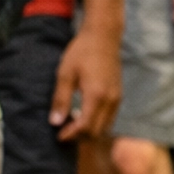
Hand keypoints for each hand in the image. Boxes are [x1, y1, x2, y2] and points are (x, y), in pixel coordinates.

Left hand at [51, 21, 121, 140]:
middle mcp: (110, 100)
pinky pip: (109, 118)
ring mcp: (117, 98)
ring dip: (89, 131)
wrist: (103, 37)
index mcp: (96, 95)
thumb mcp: (65, 73)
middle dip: (80, 136)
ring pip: (105, 127)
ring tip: (71, 124)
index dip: (71, 135)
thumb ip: (61, 99)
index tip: (58, 136)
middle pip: (97, 131)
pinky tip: (83, 115)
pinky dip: (97, 123)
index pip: (85, 126)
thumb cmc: (81, 52)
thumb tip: (55, 122)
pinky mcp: (119, 96)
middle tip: (63, 132)